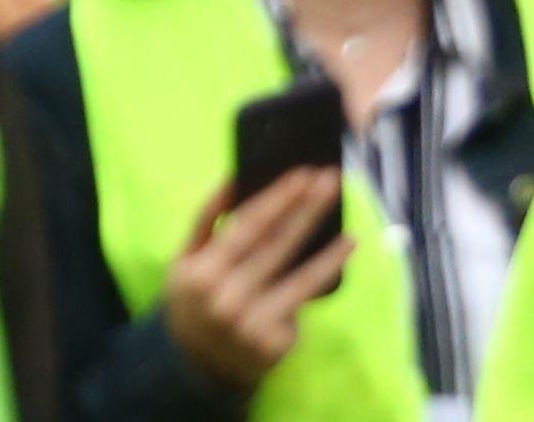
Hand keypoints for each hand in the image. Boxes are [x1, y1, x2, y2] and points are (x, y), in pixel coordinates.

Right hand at [159, 168, 348, 390]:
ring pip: (300, 282)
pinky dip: (320, 280)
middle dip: (307, 211)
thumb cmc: (193, 296)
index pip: (246, 227)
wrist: (196, 359)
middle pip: (277, 247)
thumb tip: (234, 181)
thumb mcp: (184, 258)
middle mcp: (228, 298)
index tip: (303, 174)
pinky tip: (338, 259)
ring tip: (349, 234)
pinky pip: (301, 306)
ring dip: (329, 255)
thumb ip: (205, 221)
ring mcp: (254, 325)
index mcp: (201, 271)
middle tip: (331, 182)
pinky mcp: (275, 345)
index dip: (278, 200)